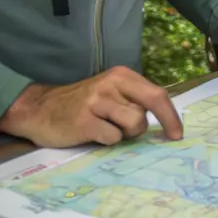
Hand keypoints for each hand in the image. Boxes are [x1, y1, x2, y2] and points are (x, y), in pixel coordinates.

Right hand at [0, 66, 183, 146]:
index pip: (157, 94)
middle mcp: (111, 84)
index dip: (171, 116)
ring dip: (124, 134)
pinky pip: (113, 138)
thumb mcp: (110, 93)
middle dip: (149, 126)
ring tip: (106, 129)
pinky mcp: (84, 120)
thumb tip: (165, 122)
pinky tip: (92, 134)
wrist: (39, 109)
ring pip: (133, 125)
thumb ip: (134, 101)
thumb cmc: (81, 105)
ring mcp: (96, 101)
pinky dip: (107, 141)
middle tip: (145, 134)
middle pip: (148, 110)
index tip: (178, 135)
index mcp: (121, 76)